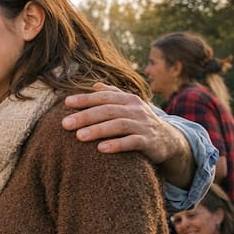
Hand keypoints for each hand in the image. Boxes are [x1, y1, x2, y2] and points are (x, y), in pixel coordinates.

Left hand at [62, 83, 182, 163]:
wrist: (168, 140)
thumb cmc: (139, 121)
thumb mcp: (128, 106)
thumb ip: (113, 94)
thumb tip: (95, 84)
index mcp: (128, 99)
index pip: (104, 96)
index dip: (86, 99)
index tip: (66, 102)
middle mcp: (136, 110)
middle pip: (108, 110)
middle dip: (85, 116)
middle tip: (65, 124)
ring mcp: (143, 125)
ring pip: (119, 125)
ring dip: (98, 130)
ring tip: (79, 136)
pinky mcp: (149, 142)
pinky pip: (133, 142)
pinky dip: (117, 145)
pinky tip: (101, 148)